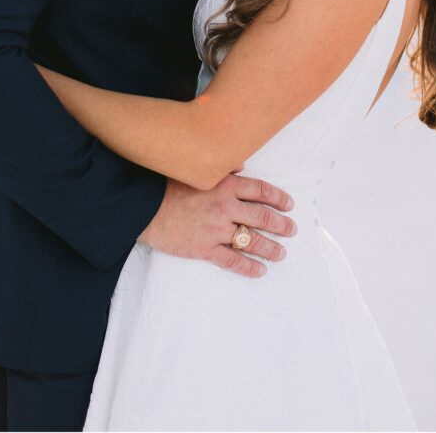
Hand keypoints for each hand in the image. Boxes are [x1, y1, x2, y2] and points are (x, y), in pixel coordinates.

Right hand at [138, 172, 296, 277]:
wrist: (144, 207)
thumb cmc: (168, 185)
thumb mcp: (196, 169)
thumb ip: (222, 168)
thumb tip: (242, 166)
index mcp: (225, 185)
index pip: (261, 191)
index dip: (279, 198)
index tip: (289, 205)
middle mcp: (225, 207)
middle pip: (262, 217)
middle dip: (281, 225)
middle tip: (291, 230)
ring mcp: (216, 230)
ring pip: (252, 240)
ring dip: (270, 248)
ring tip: (281, 253)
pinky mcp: (204, 249)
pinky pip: (232, 260)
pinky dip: (248, 266)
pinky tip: (260, 270)